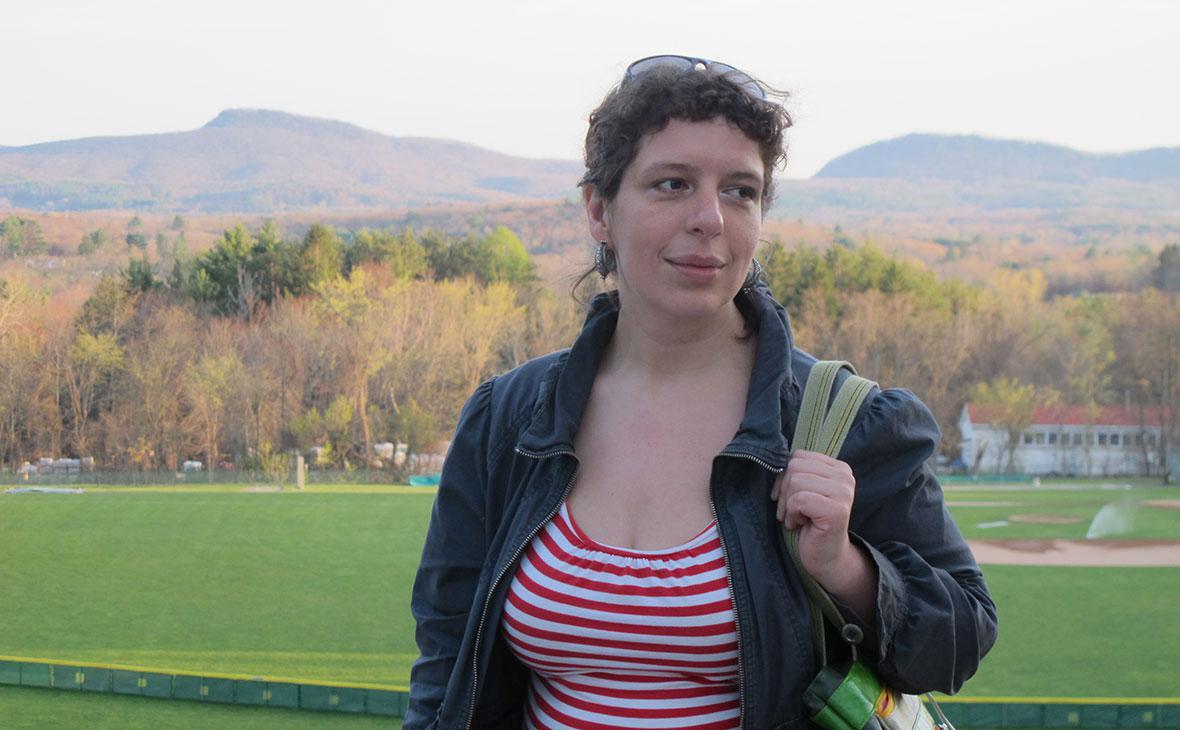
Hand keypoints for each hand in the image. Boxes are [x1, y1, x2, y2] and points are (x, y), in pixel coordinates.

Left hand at [770, 449, 858, 587]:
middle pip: (795, 467)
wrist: (826, 556)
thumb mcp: (804, 491)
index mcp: (839, 467)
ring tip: (796, 518)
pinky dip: (793, 514)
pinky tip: (800, 524)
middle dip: (784, 490)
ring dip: (788, 504)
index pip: (798, 456)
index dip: (784, 476)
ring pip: (796, 482)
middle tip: (789, 510)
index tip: (784, 496)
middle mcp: (845, 476)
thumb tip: (773, 459)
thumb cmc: (810, 522)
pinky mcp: (836, 510)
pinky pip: (799, 500)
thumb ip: (797, 472)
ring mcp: (843, 492)